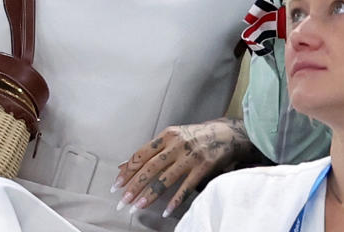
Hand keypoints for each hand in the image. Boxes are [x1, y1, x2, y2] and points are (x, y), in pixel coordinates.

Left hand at [112, 118, 254, 217]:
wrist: (226, 134)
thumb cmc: (196, 136)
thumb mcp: (172, 137)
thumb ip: (151, 151)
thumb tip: (125, 165)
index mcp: (167, 135)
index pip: (141, 154)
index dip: (128, 170)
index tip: (117, 185)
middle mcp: (177, 144)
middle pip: (150, 168)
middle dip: (134, 186)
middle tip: (123, 201)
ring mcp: (191, 156)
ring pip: (165, 178)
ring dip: (150, 194)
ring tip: (138, 207)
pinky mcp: (204, 167)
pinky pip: (186, 186)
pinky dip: (176, 200)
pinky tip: (167, 210)